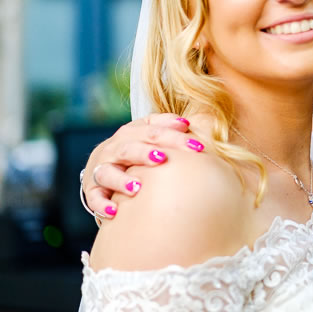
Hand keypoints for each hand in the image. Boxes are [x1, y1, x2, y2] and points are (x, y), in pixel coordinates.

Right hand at [83, 114, 204, 217]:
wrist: (101, 168)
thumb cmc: (135, 150)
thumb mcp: (147, 134)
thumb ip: (165, 126)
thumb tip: (185, 123)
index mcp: (129, 133)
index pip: (152, 131)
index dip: (174, 137)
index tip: (198, 146)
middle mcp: (112, 149)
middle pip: (128, 148)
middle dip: (144, 153)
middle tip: (162, 158)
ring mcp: (100, 170)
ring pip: (107, 173)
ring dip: (121, 180)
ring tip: (137, 188)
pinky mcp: (91, 191)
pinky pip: (93, 198)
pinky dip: (102, 205)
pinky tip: (115, 212)